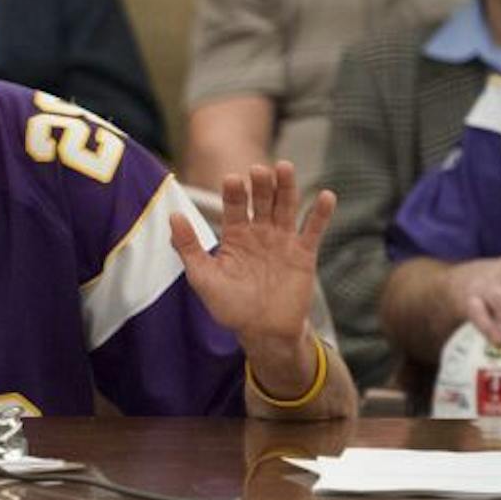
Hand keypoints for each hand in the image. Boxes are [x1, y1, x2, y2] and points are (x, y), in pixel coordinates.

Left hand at [172, 160, 331, 356]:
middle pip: (262, 200)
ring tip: (285, 167)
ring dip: (287, 187)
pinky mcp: (304, 253)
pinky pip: (314, 230)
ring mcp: (283, 240)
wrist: (262, 332)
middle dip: (261, 184)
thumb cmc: (229, 306)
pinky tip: (326, 196)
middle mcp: (260, 232)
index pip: (235, 206)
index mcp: (235, 235)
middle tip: (258, 169)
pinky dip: (321, 213)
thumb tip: (173, 216)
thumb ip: (188, 247)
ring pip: (287, 207)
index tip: (231, 179)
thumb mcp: (203, 277)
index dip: (234, 192)